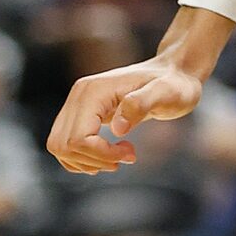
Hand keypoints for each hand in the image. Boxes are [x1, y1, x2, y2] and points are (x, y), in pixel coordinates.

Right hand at [46, 56, 203, 173]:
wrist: (174, 74)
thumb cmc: (175, 84)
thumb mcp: (166, 93)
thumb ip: (141, 104)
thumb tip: (117, 129)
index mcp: (93, 92)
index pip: (78, 138)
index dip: (101, 154)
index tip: (131, 153)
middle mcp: (78, 96)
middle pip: (63, 146)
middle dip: (95, 160)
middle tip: (128, 156)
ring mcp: (77, 105)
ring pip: (60, 147)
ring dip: (90, 161)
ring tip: (122, 154)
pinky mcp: (82, 114)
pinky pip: (66, 145)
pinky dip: (85, 158)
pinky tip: (111, 154)